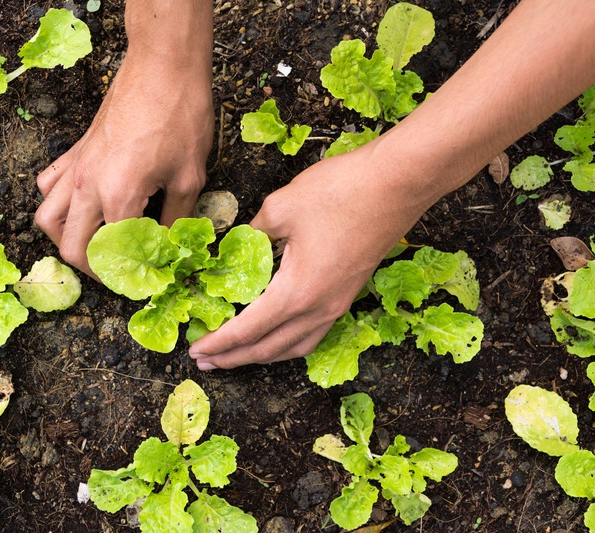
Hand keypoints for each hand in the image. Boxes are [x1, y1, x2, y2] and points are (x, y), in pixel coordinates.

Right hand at [34, 51, 213, 276]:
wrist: (163, 67)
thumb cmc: (181, 116)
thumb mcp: (190, 177)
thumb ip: (176, 219)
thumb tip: (170, 247)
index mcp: (118, 197)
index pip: (113, 255)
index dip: (129, 276)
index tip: (145, 280)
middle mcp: (88, 186)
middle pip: (71, 247)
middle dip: (93, 269)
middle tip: (118, 272)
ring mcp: (76, 168)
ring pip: (47, 219)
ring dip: (66, 240)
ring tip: (93, 245)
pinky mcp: (75, 151)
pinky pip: (49, 185)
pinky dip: (57, 204)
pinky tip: (81, 206)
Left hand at [189, 141, 430, 368]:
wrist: (399, 183)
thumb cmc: (341, 191)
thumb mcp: (280, 207)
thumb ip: (251, 234)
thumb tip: (235, 246)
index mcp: (296, 292)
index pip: (247, 330)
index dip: (218, 343)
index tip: (195, 351)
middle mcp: (318, 309)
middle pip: (268, 348)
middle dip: (234, 357)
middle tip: (205, 361)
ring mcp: (338, 305)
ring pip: (294, 347)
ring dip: (262, 355)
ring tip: (236, 356)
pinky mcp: (349, 295)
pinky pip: (313, 334)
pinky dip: (288, 344)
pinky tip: (277, 336)